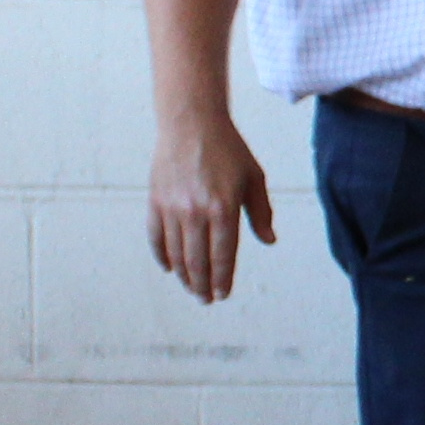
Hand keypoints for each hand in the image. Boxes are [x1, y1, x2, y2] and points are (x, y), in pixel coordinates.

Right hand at [148, 109, 273, 302]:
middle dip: (202, 285)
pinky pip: (156, 236)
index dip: (223, 279)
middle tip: (206, 299)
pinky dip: (162, 255)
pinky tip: (169, 267)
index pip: (222, 256)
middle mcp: (195, 212)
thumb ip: (261, 212)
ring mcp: (172, 207)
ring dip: (184, 275)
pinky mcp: (155, 200)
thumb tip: (269, 241)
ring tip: (192, 288)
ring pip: (175, 252)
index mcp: (223, 209)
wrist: (191, 124)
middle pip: (197, 260)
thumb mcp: (254, 179)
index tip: (223, 294)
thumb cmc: (229, 151)